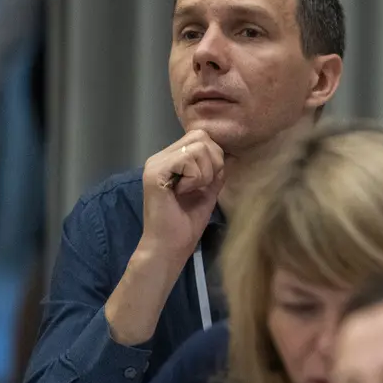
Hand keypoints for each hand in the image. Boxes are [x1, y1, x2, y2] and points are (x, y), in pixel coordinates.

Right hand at [140, 129, 225, 266]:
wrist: (170, 246)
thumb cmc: (187, 223)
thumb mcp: (208, 191)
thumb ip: (215, 171)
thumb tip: (227, 154)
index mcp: (171, 159)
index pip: (201, 137)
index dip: (215, 157)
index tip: (209, 182)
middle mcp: (161, 157)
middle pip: (201, 136)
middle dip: (213, 162)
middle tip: (202, 186)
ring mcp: (156, 163)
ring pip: (198, 146)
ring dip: (205, 172)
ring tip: (191, 190)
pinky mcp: (155, 172)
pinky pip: (188, 159)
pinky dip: (196, 178)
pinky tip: (183, 193)